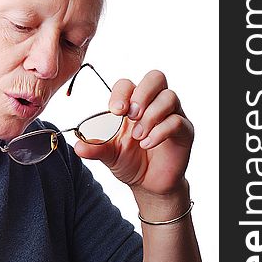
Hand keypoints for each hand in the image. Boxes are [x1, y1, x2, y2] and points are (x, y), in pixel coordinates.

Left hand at [74, 70, 193, 195]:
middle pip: (156, 77)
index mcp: (133, 104)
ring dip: (151, 115)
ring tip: (138, 136)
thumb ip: (95, 148)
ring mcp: (172, 115)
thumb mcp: (108, 155)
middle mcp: (154, 104)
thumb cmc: (130, 162)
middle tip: (130, 116)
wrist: (149, 184)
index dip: (121, 92)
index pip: (128, 84)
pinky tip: (148, 144)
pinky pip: (177, 121)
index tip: (115, 110)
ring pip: (169, 97)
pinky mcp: (184, 131)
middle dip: (141, 94)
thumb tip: (77, 146)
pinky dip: (160, 132)